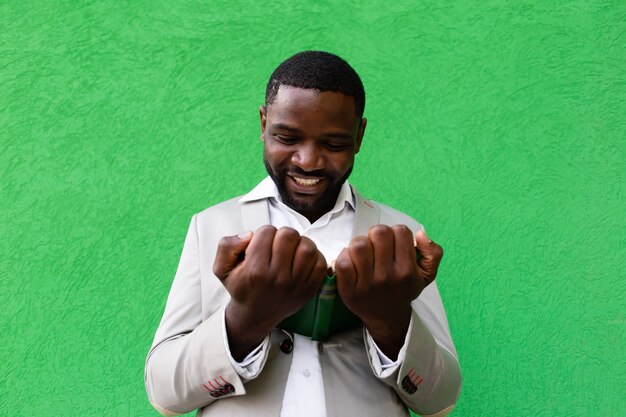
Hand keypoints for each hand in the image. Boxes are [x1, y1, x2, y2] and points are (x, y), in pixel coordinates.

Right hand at [213, 225, 326, 359]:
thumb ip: (227, 246)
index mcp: (255, 271)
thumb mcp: (221, 269)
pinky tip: (302, 260)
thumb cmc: (241, 287)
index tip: (261, 245)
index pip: (267, 232)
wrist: (255, 316)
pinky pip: (320, 263)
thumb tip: (249, 234)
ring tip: (291, 250)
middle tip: (277, 245)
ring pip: (307, 247)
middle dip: (282, 235)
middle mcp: (276, 278)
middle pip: (289, 235)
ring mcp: (295, 285)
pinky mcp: (309, 291)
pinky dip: (314, 256)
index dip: (263, 233)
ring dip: (300, 243)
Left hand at [335, 225, 442, 357]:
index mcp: (407, 271)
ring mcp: (367, 284)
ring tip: (364, 253)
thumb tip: (420, 234)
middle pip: (379, 233)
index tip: (394, 244)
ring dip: (360, 243)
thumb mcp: (426, 275)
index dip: (396, 233)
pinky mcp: (348, 289)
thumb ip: (433, 253)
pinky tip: (352, 262)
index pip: (401, 232)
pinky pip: (343, 261)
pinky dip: (345, 256)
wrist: (386, 317)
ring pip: (359, 244)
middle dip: (377, 235)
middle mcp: (388, 277)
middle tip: (377, 245)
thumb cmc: (404, 289)